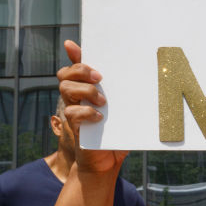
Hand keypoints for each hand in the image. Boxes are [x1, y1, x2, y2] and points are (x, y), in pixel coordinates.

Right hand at [56, 41, 127, 175]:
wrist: (107, 161)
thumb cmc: (118, 131)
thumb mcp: (123, 110)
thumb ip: (125, 93)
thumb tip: (140, 74)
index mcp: (87, 89)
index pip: (76, 66)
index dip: (73, 54)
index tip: (72, 43)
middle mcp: (76, 97)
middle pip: (65, 74)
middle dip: (81, 70)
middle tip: (100, 77)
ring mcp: (73, 110)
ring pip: (65, 88)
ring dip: (85, 90)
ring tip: (103, 100)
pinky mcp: (74, 126)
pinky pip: (71, 112)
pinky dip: (86, 112)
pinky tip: (100, 117)